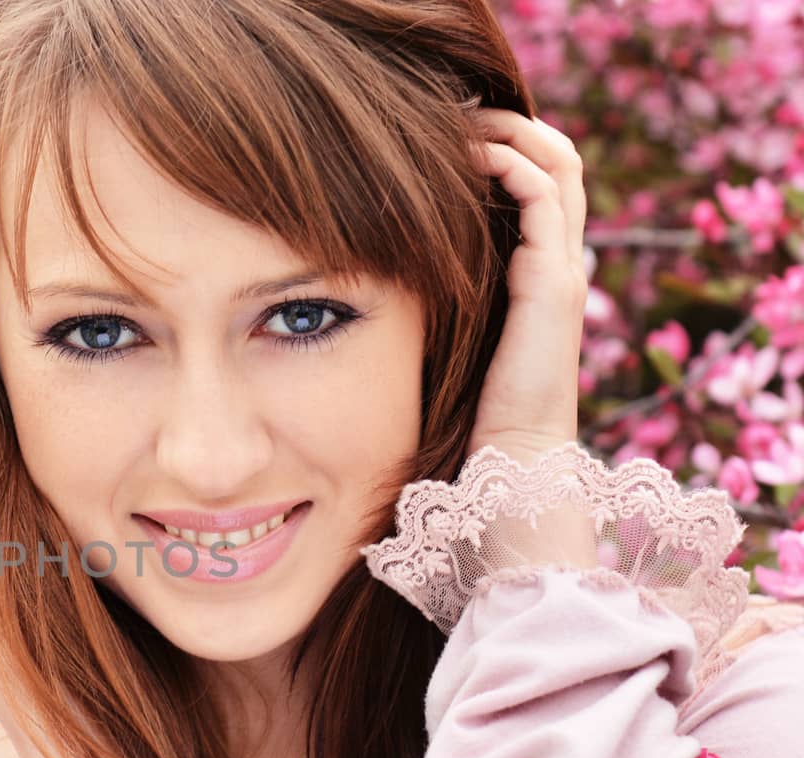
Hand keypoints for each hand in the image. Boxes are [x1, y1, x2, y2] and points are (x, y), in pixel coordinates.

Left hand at [466, 107, 587, 464]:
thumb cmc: (471, 413)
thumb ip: (443, 300)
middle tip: (459, 113)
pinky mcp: (551, 284)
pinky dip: (511, 166)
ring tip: (463, 121)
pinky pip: (543, 199)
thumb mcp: (454, 338)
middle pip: (560, 163)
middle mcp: (559, 265)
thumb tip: (383, 274)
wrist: (508, 458)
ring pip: (558, 167)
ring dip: (512, 133)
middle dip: (514, 127)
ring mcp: (561, 271)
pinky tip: (469, 158)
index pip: (543, 187)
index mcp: (540, 275)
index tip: (452, 137)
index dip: (509, 150)